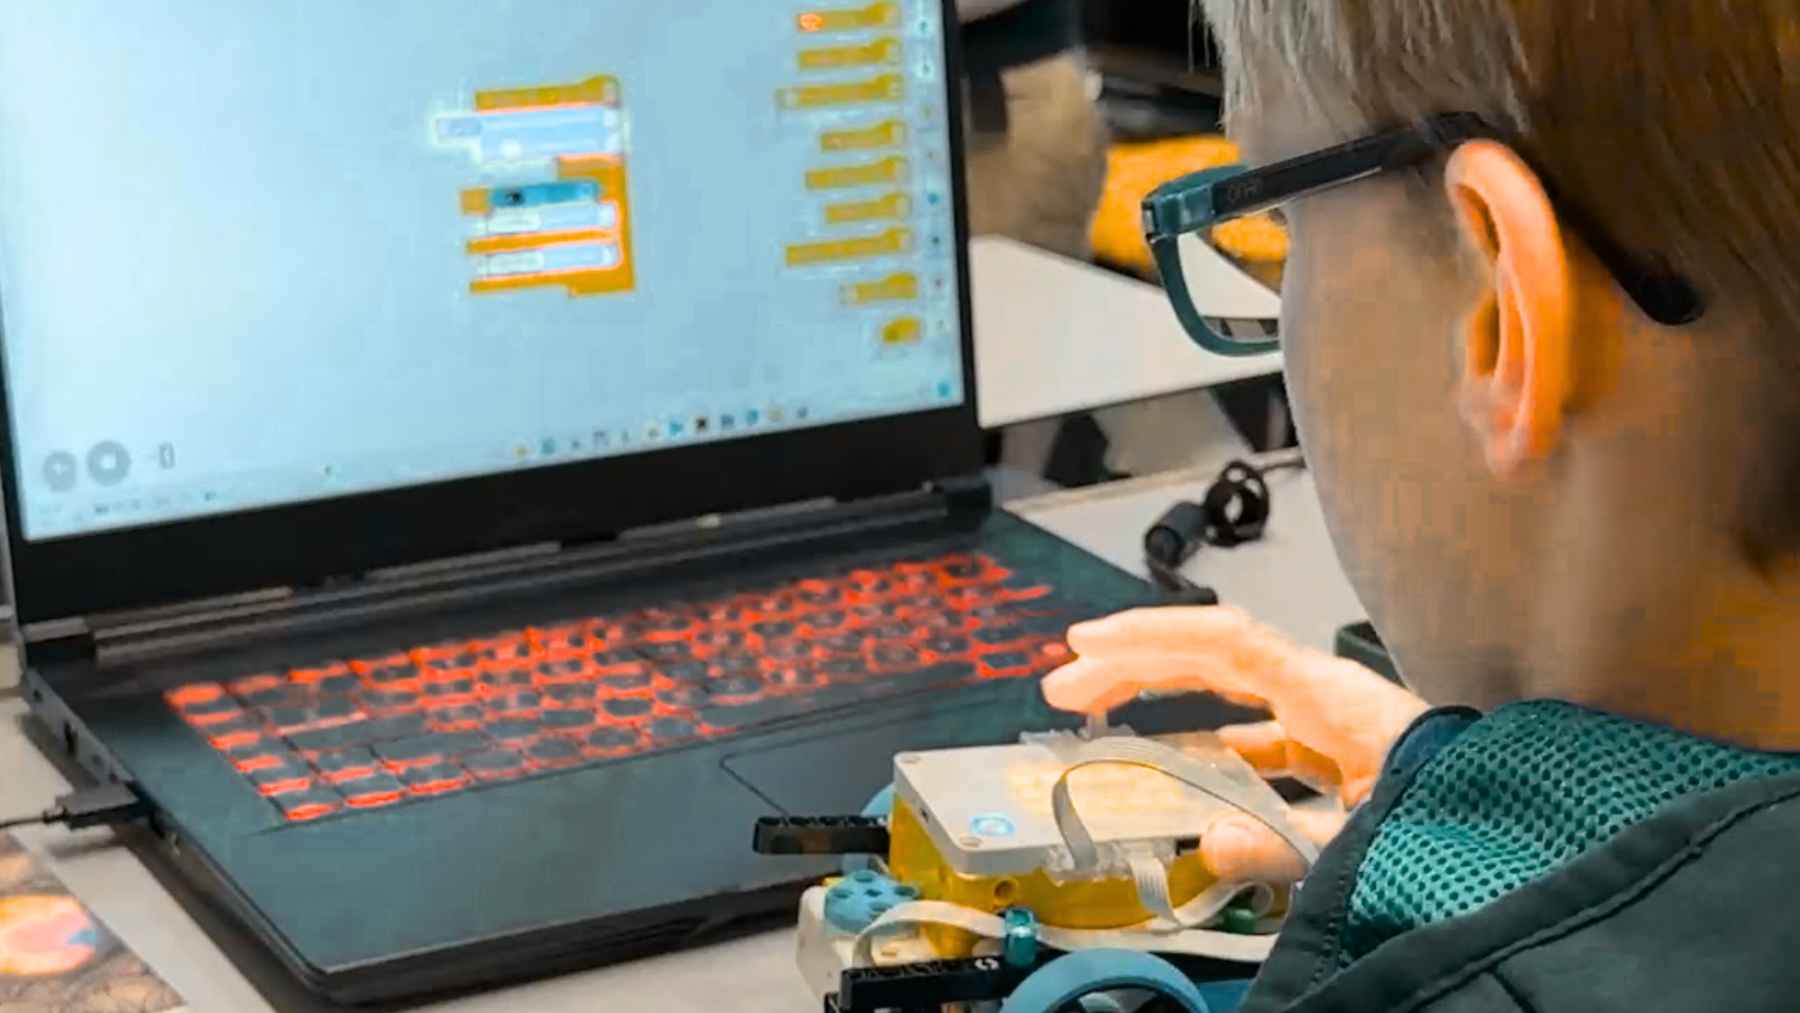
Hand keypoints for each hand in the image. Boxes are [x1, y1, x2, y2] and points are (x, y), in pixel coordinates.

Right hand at [1042, 606, 1429, 883]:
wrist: (1536, 852)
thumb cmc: (1461, 828)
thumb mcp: (1365, 843)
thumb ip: (1282, 845)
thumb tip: (1207, 842)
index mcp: (1330, 696)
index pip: (1222, 642)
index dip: (1147, 639)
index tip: (1085, 648)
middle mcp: (1327, 695)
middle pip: (1213, 655)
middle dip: (1134, 664)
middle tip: (1065, 684)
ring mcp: (1333, 720)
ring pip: (1231, 689)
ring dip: (1164, 694)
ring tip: (1101, 711)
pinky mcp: (1340, 751)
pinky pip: (1260, 729)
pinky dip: (1210, 735)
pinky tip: (1182, 757)